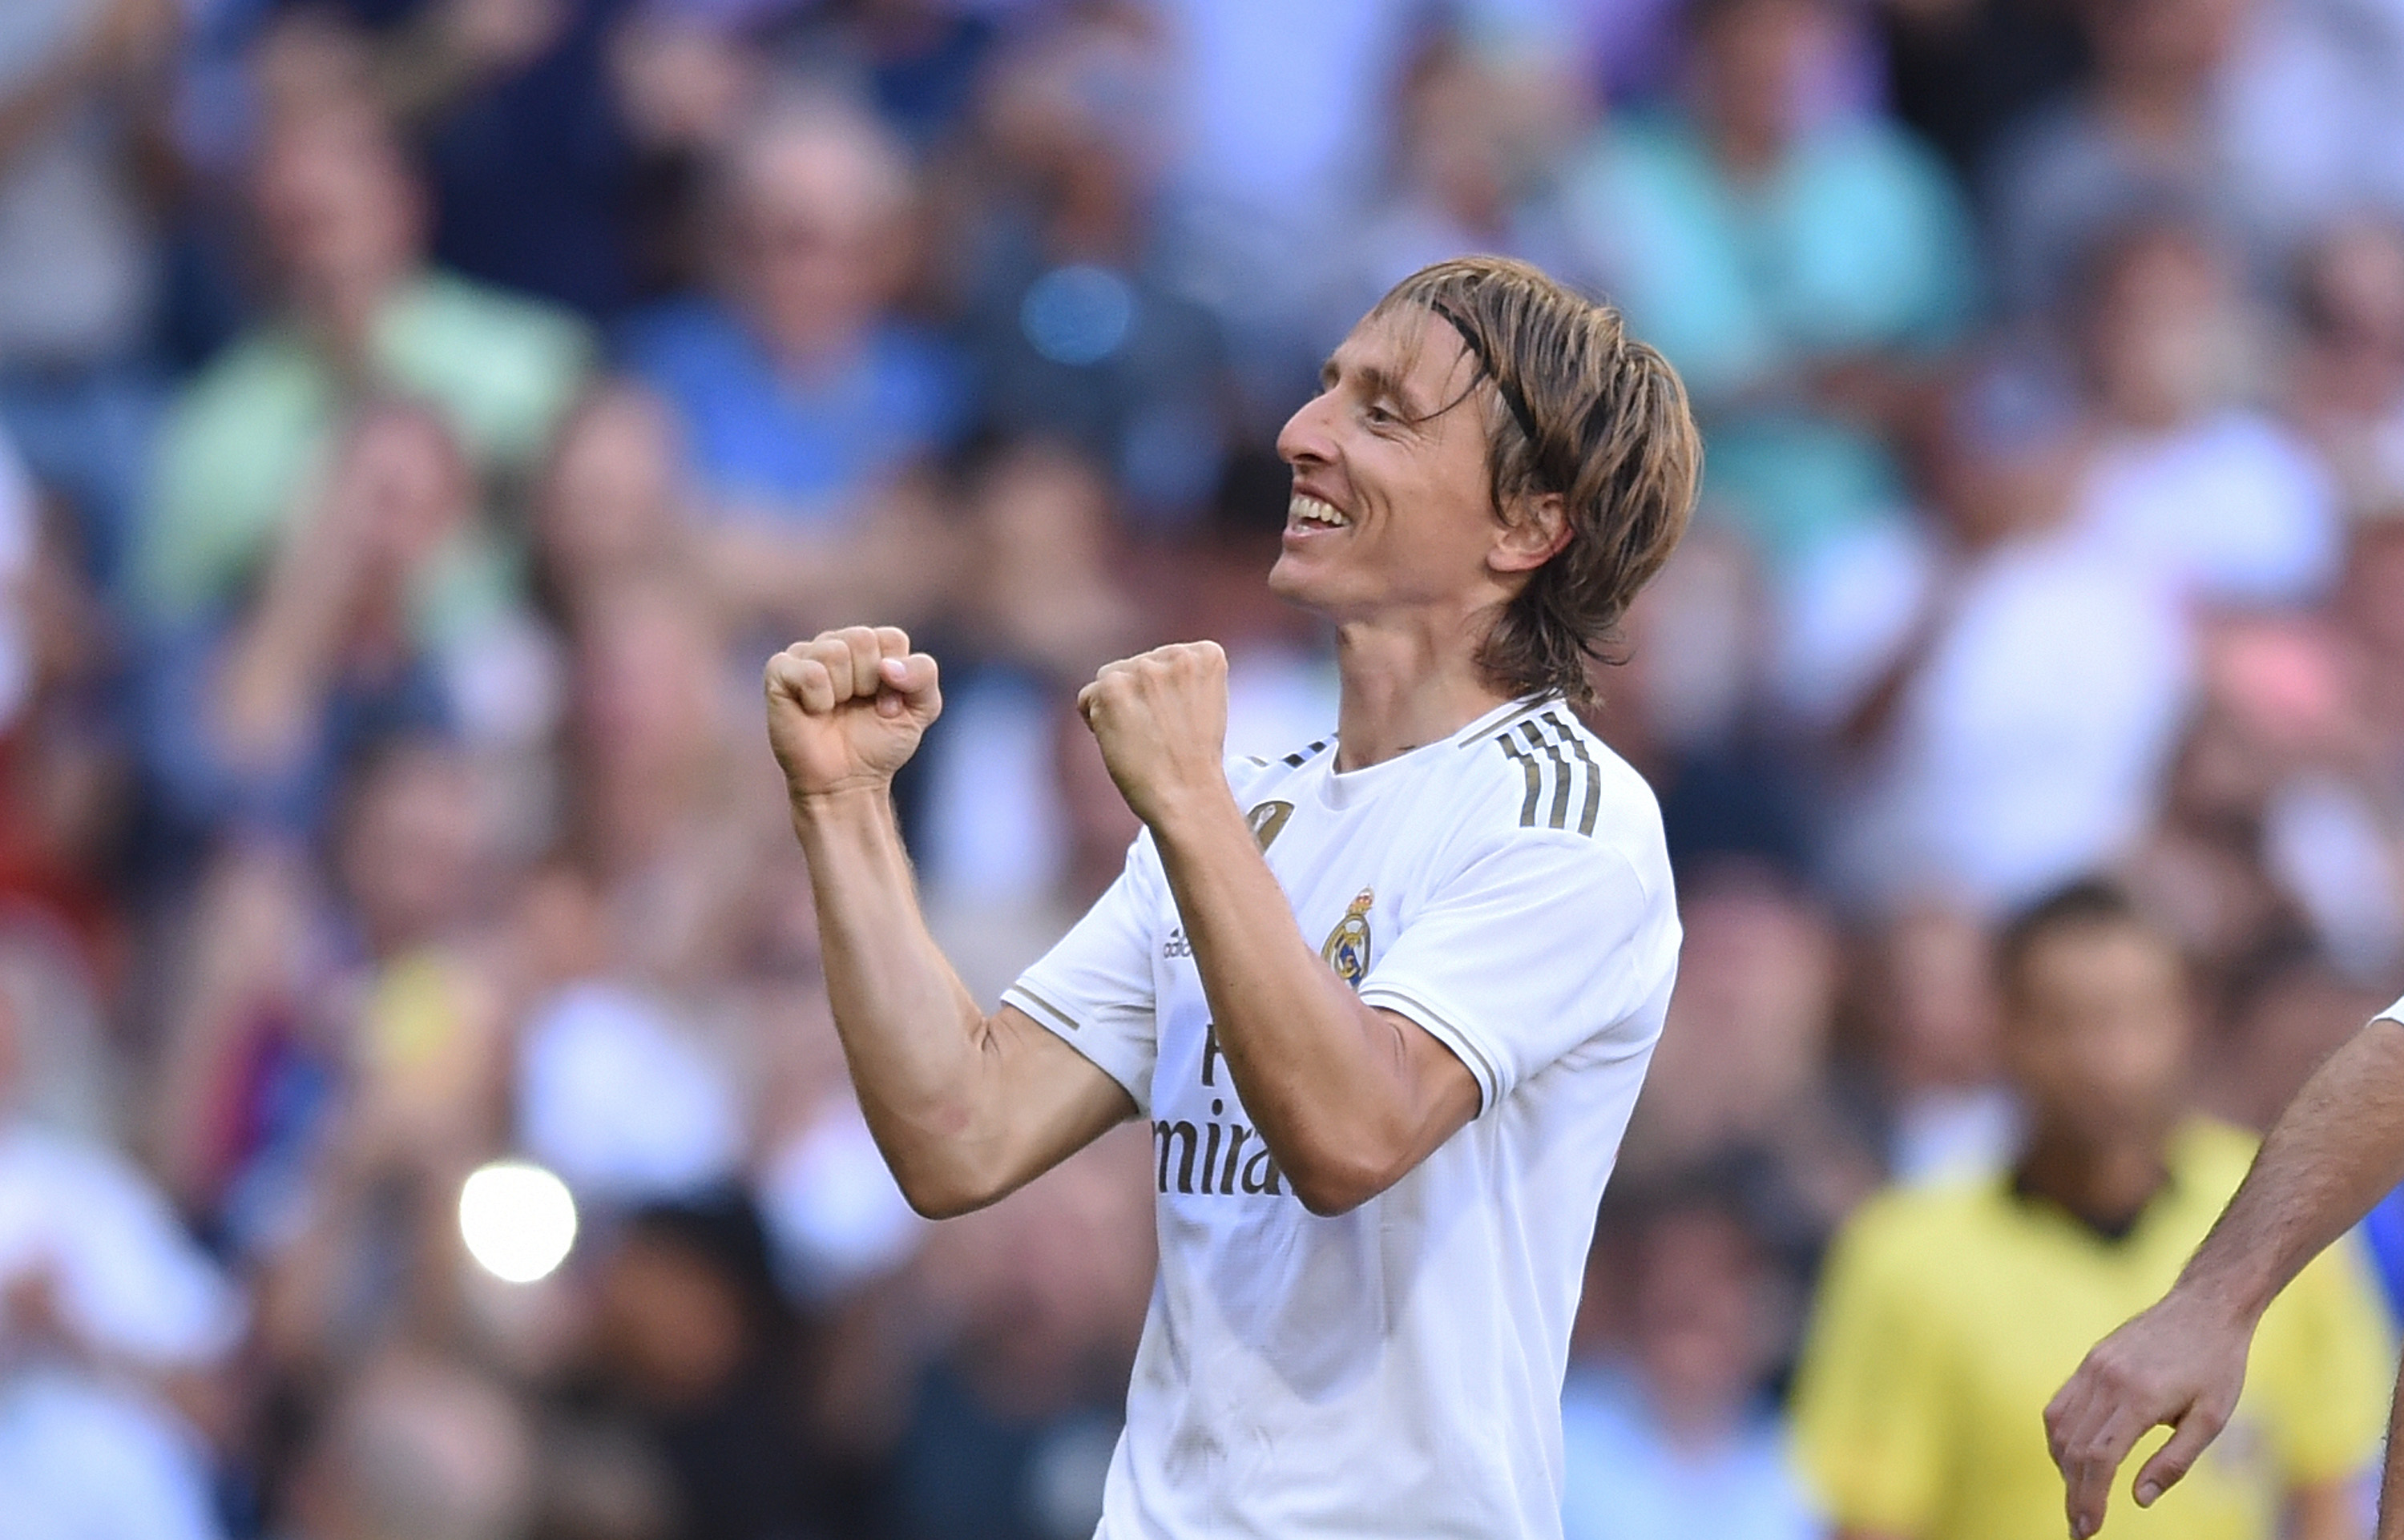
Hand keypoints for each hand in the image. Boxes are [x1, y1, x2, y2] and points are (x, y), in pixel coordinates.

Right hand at [765, 626, 941, 801]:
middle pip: (862, 639)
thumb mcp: (922, 709)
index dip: (896, 679)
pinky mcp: (780, 672)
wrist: (846, 783)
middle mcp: (837, 643)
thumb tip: (887, 665)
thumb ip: (923, 674)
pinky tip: (814, 711)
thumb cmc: (880, 744)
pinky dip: (818, 699)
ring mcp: (805, 655)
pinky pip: (809, 672)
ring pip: (834, 652)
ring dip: (842, 692)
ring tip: (835, 710)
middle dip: (868, 683)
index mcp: (871, 646)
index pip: (891, 639)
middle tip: (858, 709)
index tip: (888, 707)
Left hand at [1076, 642, 1229, 830]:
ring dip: (1116, 707)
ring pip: (1110, 679)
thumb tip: (1137, 672)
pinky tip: (1121, 741)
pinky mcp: (1113, 687)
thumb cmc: (1193, 762)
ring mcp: (1145, 669)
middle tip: (1159, 736)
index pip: (1165, 660)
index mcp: (1207, 655)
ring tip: (1141, 738)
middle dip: (1138, 698)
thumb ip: (1176, 679)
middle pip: (1136, 667)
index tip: (1181, 722)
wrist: (1188, 797)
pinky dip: (1095, 722)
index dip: (1164, 694)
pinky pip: (1087, 697)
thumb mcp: (1200, 705)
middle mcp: (1178, 655)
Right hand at [2045, 1286, 2253, 1536]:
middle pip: (2074, 1448)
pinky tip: (2073, 1456)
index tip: (2087, 1530)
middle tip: (2079, 1527)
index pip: (2100, 1458)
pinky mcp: (2090, 1360)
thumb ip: (2175, 1461)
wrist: (2205, 1307)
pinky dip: (2059, 1437)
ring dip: (2063, 1466)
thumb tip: (2139, 1498)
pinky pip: (2060, 1405)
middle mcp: (2107, 1380)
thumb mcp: (2212, 1419)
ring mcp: (2093, 1367)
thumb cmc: (2217, 1365)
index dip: (2089, 1498)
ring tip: (2078, 1494)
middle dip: (2073, 1492)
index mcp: (2140, 1397)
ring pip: (2059, 1426)